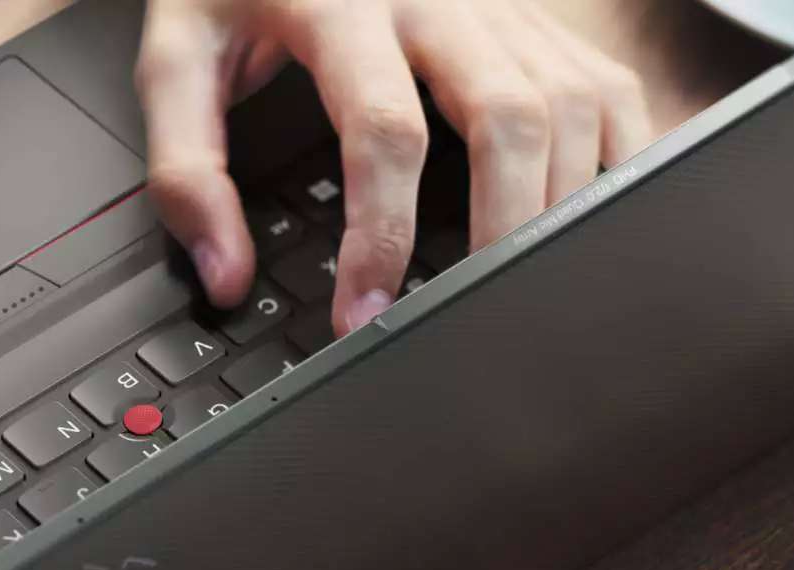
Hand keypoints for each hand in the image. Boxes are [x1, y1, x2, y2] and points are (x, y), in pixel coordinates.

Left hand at [136, 0, 651, 332]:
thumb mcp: (178, 60)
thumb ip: (187, 169)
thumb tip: (225, 275)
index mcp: (343, 5)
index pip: (384, 129)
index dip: (380, 234)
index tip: (362, 314)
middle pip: (508, 118)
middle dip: (500, 231)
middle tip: (469, 314)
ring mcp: (500, 5)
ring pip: (572, 105)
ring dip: (559, 207)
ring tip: (521, 288)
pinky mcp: (536, 18)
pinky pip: (605, 88)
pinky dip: (615, 161)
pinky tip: (586, 225)